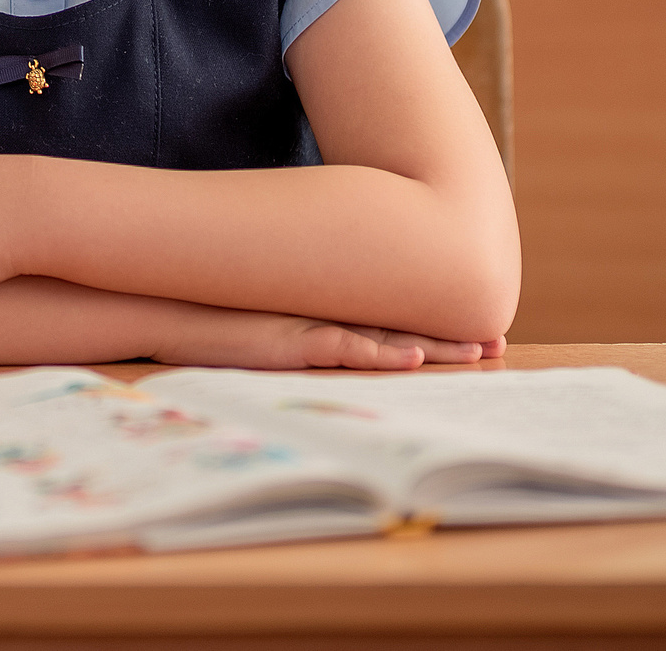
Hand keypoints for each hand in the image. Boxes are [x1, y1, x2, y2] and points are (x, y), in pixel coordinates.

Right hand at [156, 307, 506, 370]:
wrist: (168, 310)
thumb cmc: (212, 317)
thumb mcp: (266, 321)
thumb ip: (300, 323)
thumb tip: (329, 333)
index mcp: (324, 309)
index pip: (392, 313)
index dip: (436, 321)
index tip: (476, 330)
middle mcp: (325, 313)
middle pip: (403, 322)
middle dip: (451, 335)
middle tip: (497, 342)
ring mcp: (309, 326)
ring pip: (386, 334)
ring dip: (434, 346)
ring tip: (479, 352)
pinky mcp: (290, 343)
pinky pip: (344, 349)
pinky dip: (379, 353)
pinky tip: (410, 356)